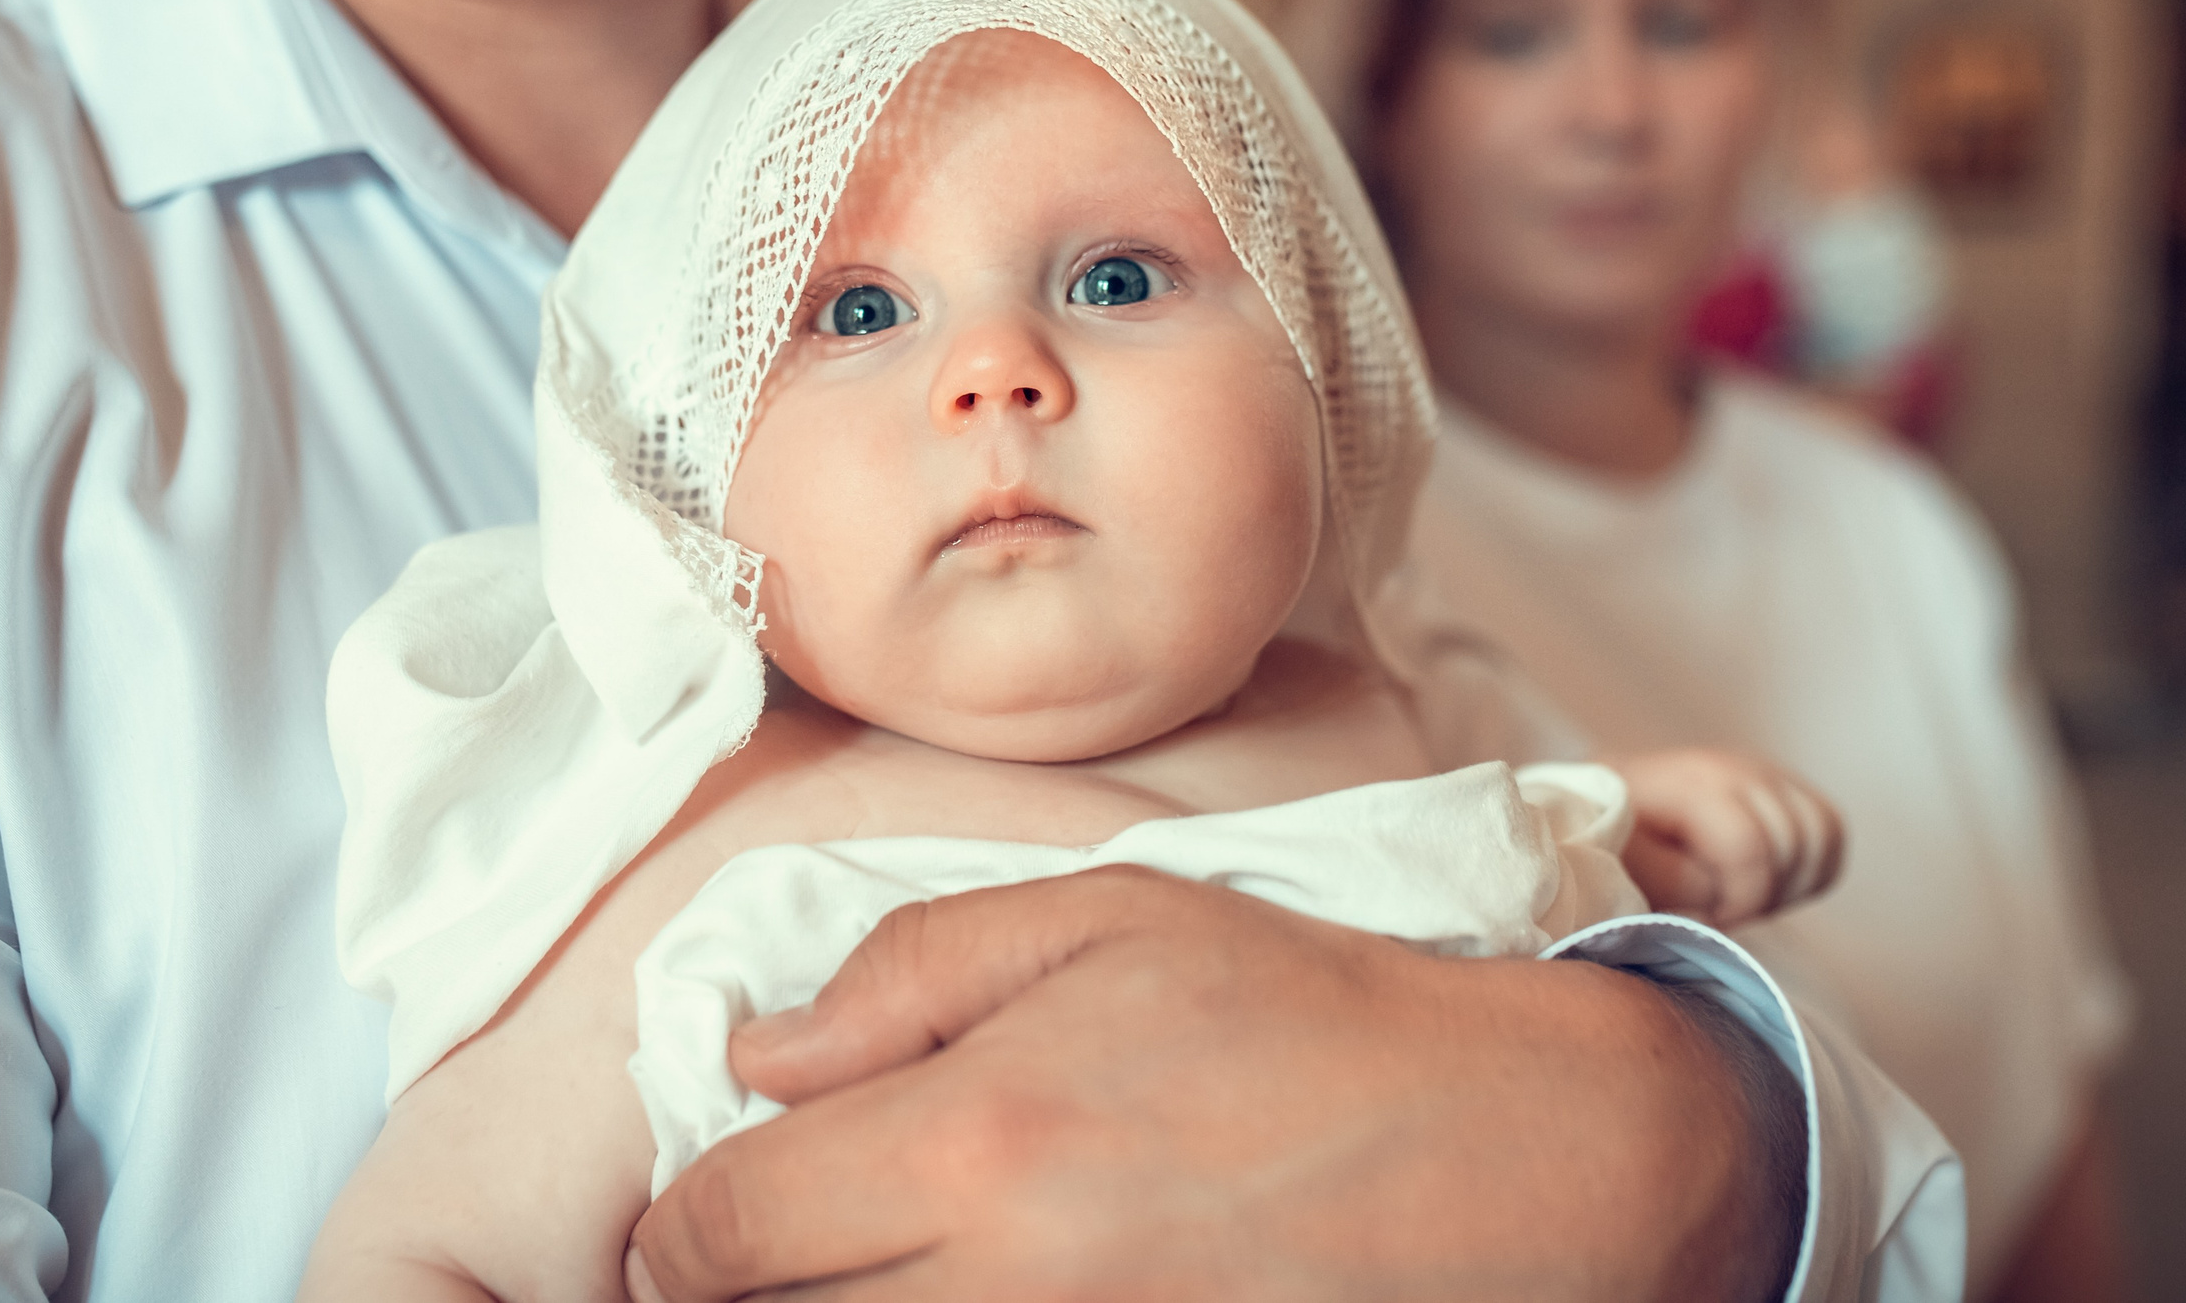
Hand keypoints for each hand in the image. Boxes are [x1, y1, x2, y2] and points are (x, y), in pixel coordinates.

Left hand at [627, 866, 1797, 1301]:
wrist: (1505, 1148)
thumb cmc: (1304, 1012)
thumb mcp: (1107, 919)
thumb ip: (909, 973)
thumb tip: (761, 1054)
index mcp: (977, 1137)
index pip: (723, 1231)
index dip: (680, 1231)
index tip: (706, 1216)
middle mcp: (1005, 1283)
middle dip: (752, 1286)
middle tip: (798, 1241)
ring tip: (886, 1261)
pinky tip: (984, 1282)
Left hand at [1614, 749, 1844, 926]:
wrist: (1616, 799)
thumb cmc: (1618, 838)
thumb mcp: (1630, 867)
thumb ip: (1681, 883)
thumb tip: (1730, 893)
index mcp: (1695, 783)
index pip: (1752, 850)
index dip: (1741, 901)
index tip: (1713, 918)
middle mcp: (1740, 768)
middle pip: (1795, 845)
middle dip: (1766, 895)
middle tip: (1726, 909)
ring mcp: (1768, 771)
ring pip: (1824, 835)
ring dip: (1794, 882)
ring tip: (1747, 895)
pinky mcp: (1785, 785)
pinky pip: (1830, 829)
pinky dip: (1814, 865)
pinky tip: (1774, 882)